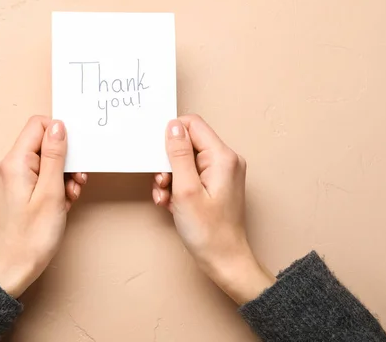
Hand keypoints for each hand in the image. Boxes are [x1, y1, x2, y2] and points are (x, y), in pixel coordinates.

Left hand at [0, 116, 85, 297]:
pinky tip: (61, 203)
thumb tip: (59, 125)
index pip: (38, 125)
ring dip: (62, 175)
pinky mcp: (14, 189)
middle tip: (75, 182)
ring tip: (68, 197)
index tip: (74, 155)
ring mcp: (10, 177)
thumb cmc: (31, 237)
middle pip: (43, 143)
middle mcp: (8, 165)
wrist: (13, 269)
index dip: (60, 135)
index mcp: (14, 162)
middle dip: (64, 160)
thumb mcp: (51, 192)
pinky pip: (38, 175)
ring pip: (44, 161)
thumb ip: (55, 155)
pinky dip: (53, 185)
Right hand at [153, 114, 274, 304]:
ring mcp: (221, 173)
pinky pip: (190, 175)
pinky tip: (171, 203)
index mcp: (222, 157)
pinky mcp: (215, 184)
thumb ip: (178, 154)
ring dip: (170, 178)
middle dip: (168, 163)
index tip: (159, 156)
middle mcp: (225, 160)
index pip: (192, 125)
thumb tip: (173, 126)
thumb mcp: (185, 190)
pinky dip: (177, 187)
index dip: (171, 136)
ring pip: (185, 161)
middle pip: (187, 144)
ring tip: (166, 198)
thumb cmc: (208, 232)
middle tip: (162, 184)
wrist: (224, 261)